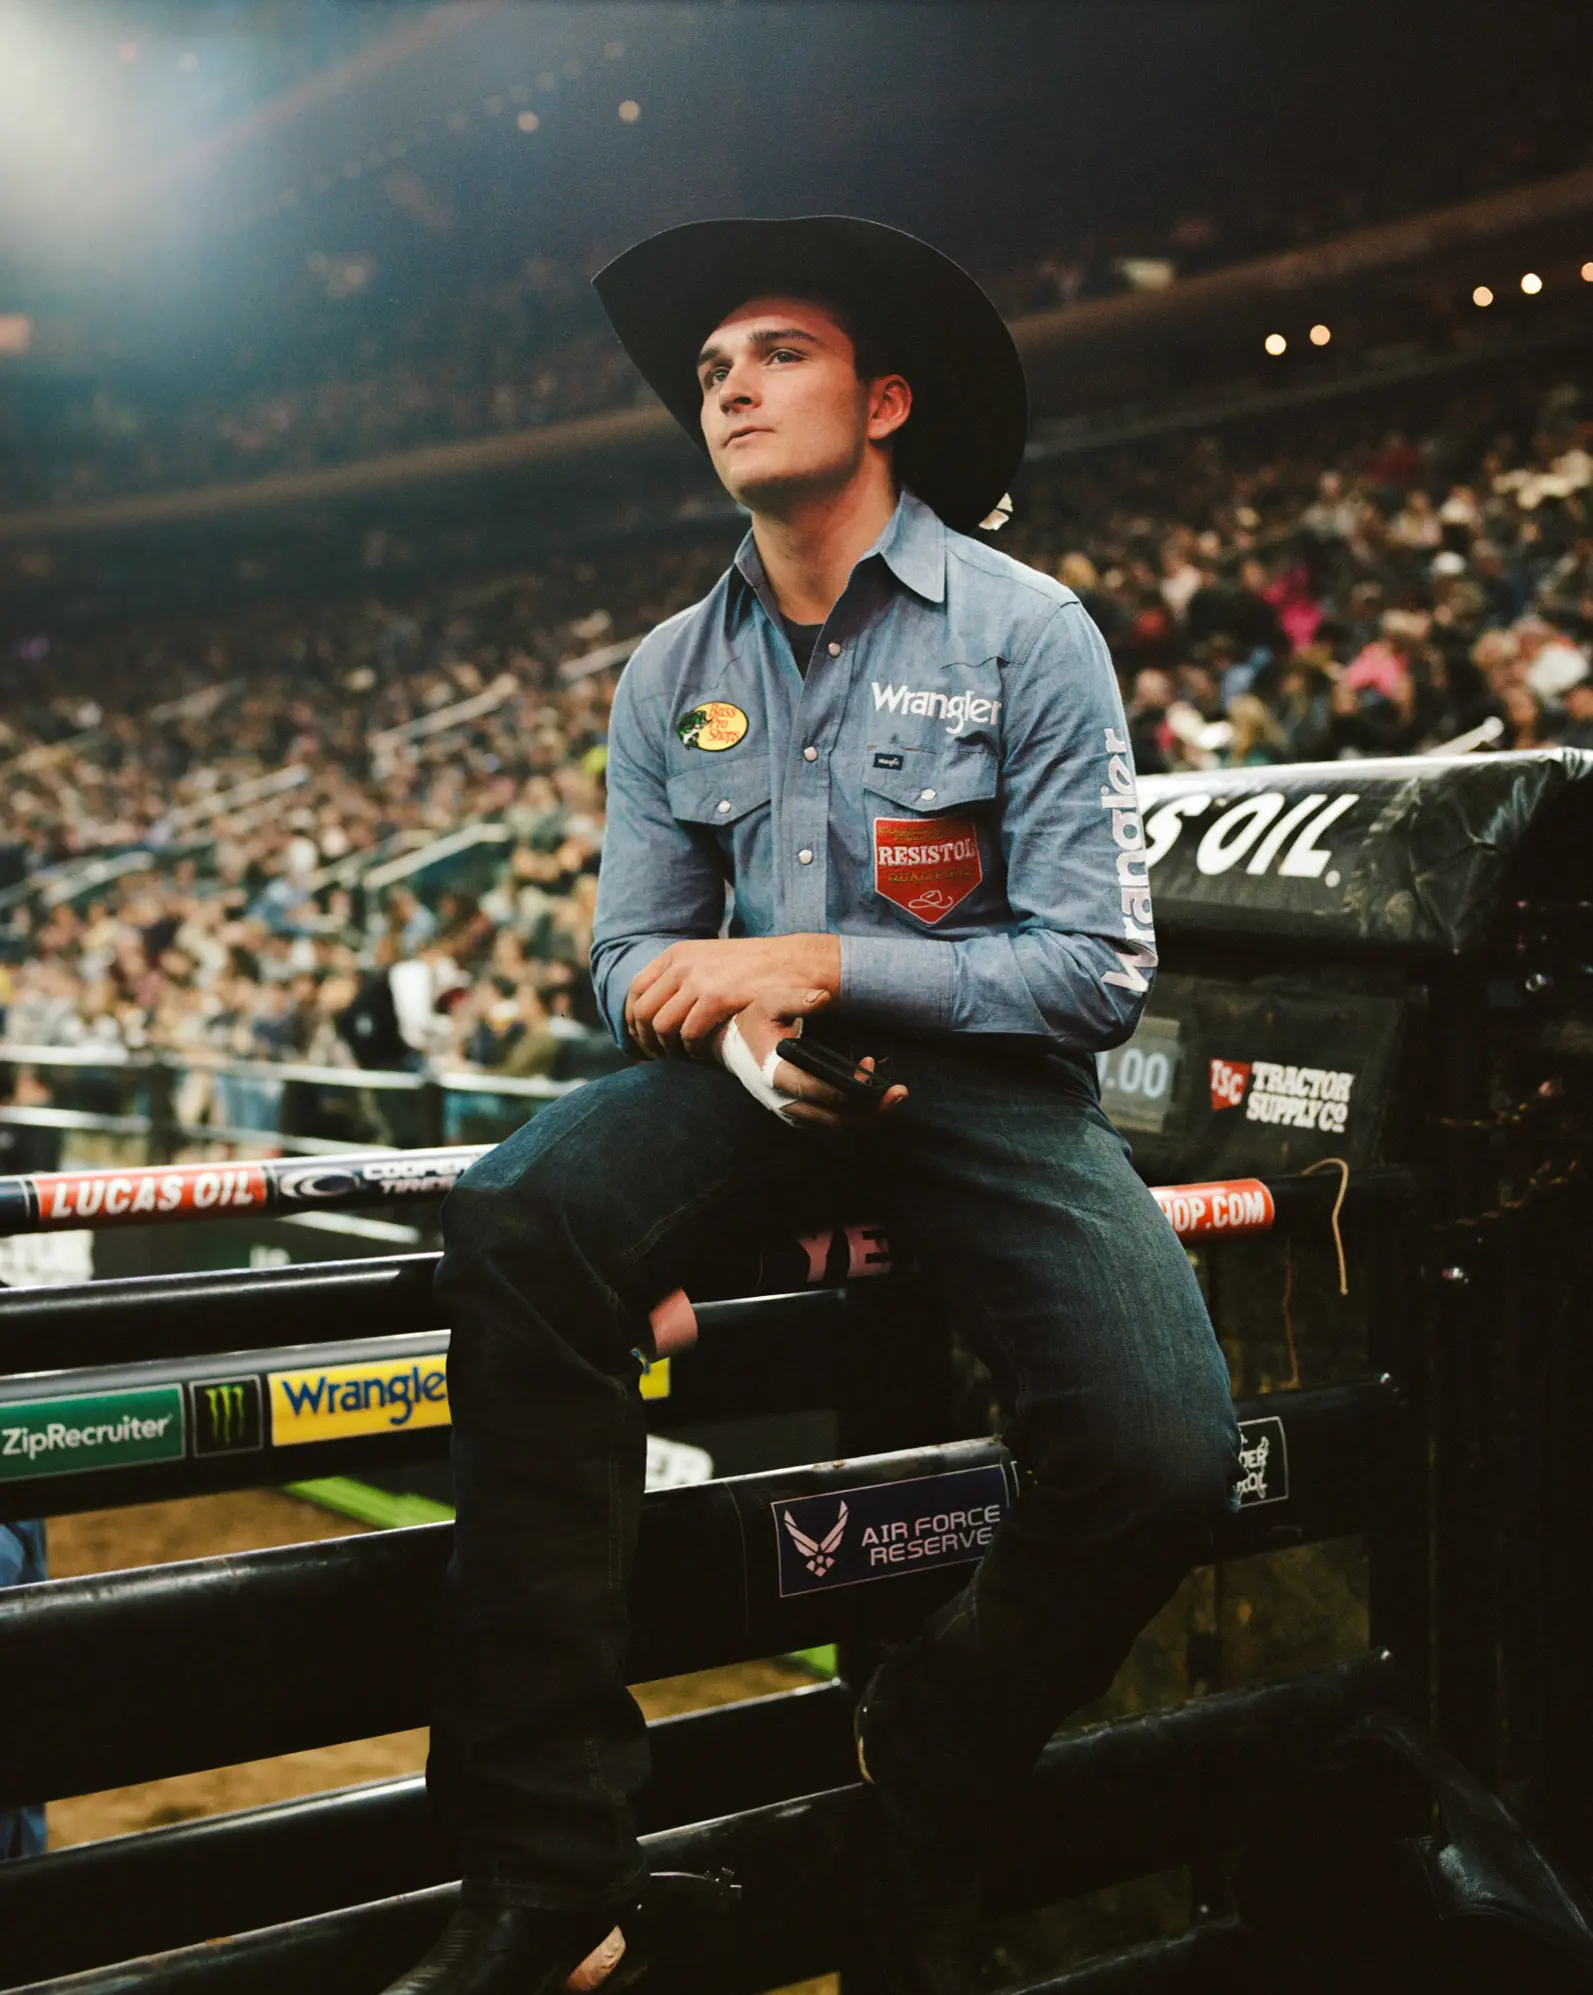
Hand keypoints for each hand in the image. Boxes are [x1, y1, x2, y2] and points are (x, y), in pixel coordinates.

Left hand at [625, 935, 840, 1059]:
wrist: (792, 963)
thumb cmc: (754, 968)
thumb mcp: (710, 961)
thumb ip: (683, 977)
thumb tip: (659, 1006)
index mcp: (677, 954)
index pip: (636, 990)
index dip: (632, 1020)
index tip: (640, 1039)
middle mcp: (682, 965)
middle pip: (643, 1011)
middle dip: (645, 1040)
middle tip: (657, 1057)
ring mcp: (698, 980)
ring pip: (662, 1026)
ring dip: (669, 1049)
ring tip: (682, 1057)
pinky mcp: (717, 997)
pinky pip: (689, 1033)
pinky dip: (691, 1050)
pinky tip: (701, 1055)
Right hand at [716, 989, 907, 1130]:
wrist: (731, 1046)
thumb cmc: (754, 1022)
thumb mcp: (769, 1002)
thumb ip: (797, 999)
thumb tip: (824, 997)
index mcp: (778, 1075)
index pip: (821, 1092)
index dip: (851, 1088)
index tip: (873, 1072)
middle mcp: (785, 1102)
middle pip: (835, 1118)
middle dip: (871, 1110)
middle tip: (899, 1093)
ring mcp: (791, 1112)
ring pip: (836, 1126)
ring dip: (867, 1114)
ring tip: (892, 1095)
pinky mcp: (798, 1115)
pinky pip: (830, 1123)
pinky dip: (854, 1114)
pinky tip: (870, 1093)